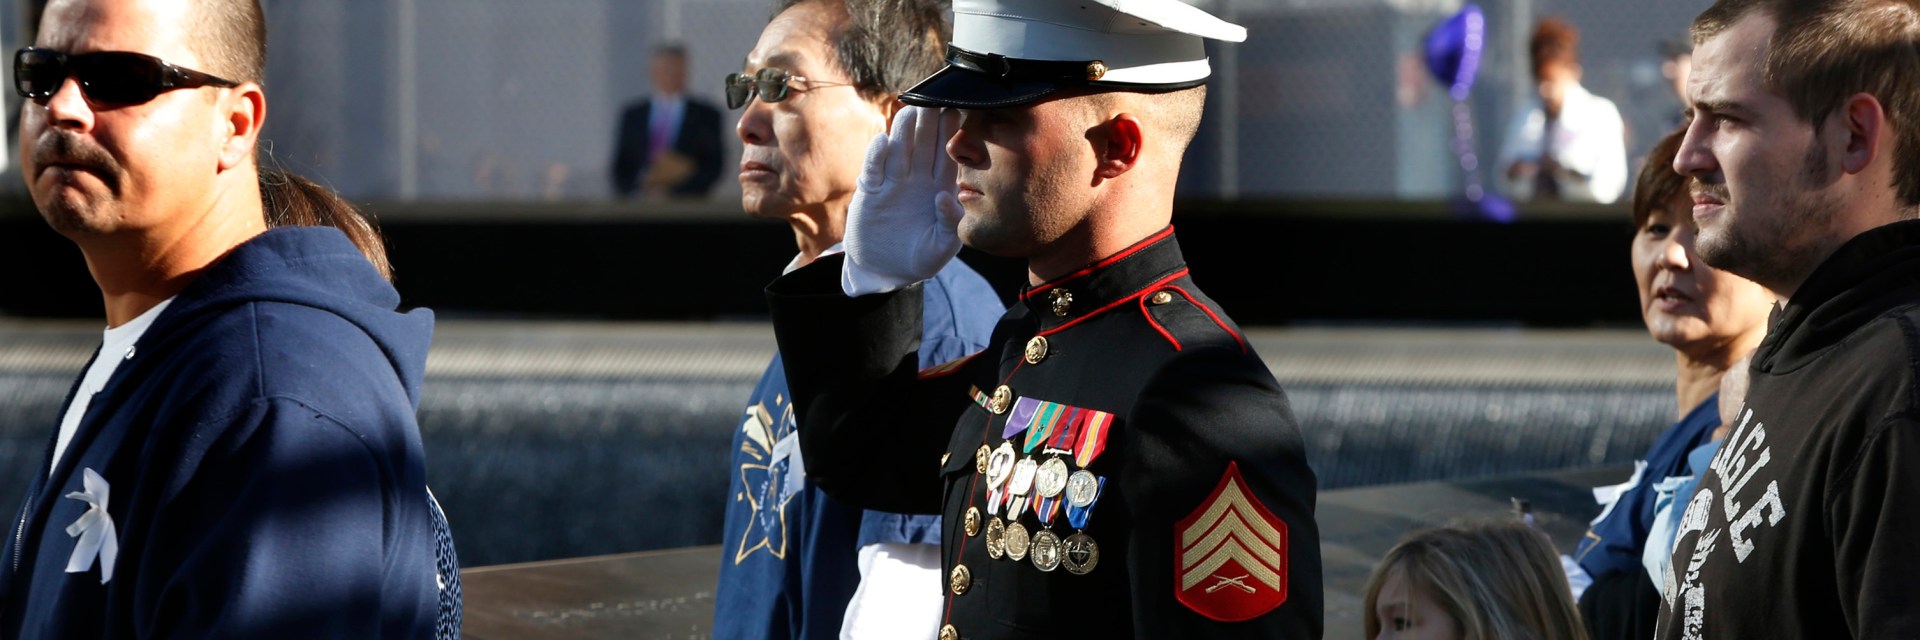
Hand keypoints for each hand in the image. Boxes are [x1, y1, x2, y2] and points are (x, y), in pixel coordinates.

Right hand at [842, 106, 964, 295]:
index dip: (951, 134)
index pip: (947, 155)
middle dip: (928, 122)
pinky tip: (883, 140)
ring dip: (904, 130)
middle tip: (934, 99)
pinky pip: (873, 168)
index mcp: (940, 187)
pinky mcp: (870, 190)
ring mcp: (893, 182)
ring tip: (910, 111)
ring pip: (899, 149)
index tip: (957, 112)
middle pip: (923, 144)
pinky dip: (876, 155)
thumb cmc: (920, 258)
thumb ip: (950, 224)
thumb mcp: (941, 248)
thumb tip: (945, 197)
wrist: (885, 271)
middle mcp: (917, 179)